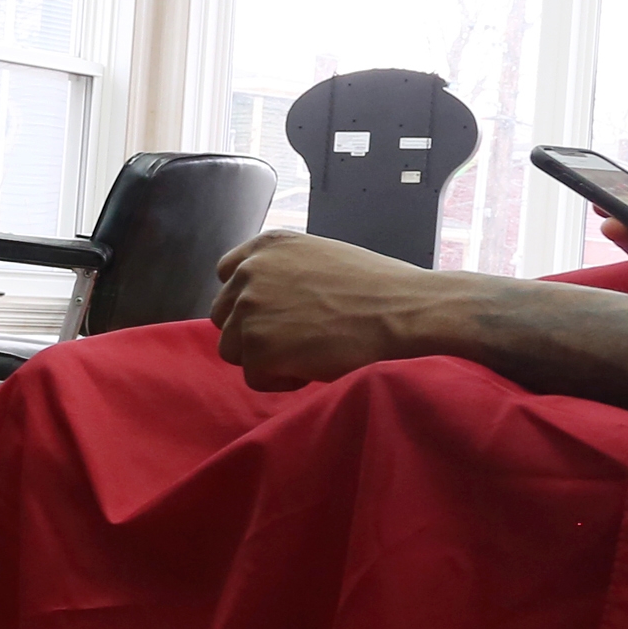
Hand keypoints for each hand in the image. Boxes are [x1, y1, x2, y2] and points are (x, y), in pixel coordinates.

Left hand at [210, 230, 465, 391]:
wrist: (403, 309)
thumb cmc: (377, 287)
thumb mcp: (320, 257)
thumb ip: (283, 272)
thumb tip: (263, 301)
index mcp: (266, 246)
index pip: (227, 275)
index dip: (246, 301)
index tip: (272, 315)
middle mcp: (250, 272)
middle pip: (225, 317)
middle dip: (253, 333)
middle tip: (297, 339)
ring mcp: (250, 308)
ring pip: (233, 349)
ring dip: (265, 359)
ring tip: (308, 352)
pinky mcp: (257, 346)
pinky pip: (253, 377)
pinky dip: (279, 381)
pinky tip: (313, 366)